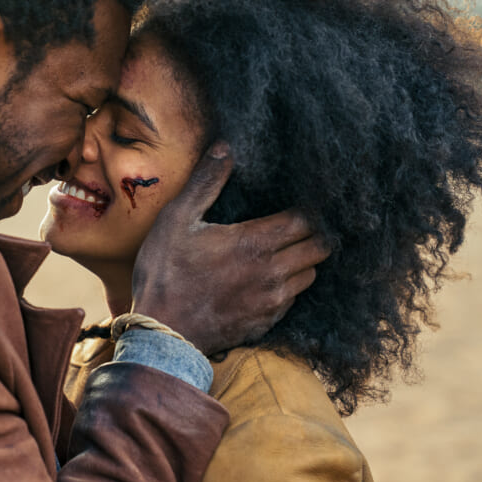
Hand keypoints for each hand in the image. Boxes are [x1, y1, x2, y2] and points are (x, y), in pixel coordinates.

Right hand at [130, 143, 329, 356]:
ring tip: (285, 252)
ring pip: (310, 275)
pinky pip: (293, 300)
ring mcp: (272, 302)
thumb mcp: (176, 220)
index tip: (300, 204)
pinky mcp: (267, 323)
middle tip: (298, 226)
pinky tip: (267, 281)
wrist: (163, 334)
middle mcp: (273, 272)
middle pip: (319, 248)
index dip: (308, 210)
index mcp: (255, 242)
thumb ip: (205, 182)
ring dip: (303, 261)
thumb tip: (225, 147)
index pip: (307, 220)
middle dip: (314, 233)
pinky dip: (288, 287)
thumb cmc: (165, 273)